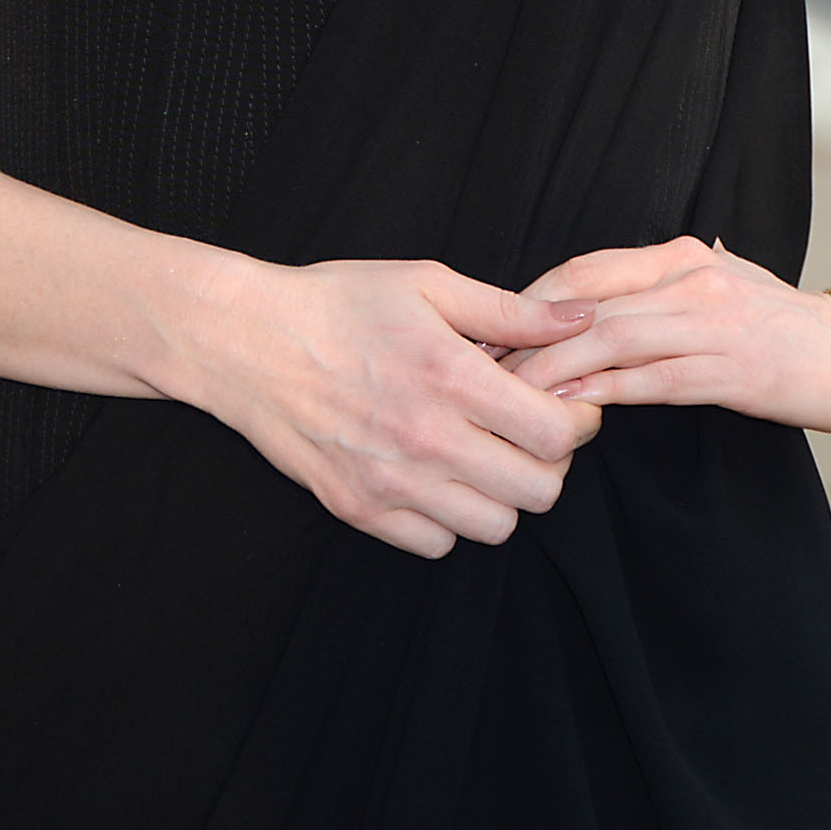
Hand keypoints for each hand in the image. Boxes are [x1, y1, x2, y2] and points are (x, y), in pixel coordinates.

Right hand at [182, 253, 605, 559]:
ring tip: (483, 454)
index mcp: (452, 378)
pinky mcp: (359, 510)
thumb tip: (581, 317)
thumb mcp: (429, 285)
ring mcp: (390, 483)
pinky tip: (438, 476)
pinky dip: (449, 519)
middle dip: (549, 462)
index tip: (566, 405)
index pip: (558, 434)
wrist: (248, 340)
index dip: (578, 421)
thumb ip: (512, 310)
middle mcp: (426, 439)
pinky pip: (436, 544)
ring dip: (501, 494)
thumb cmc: (340, 304)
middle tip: (528, 432)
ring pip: (493, 527)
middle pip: (537, 491)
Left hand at [503, 235, 830, 436]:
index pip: (587, 270)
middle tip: (480, 367)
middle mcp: (691, 280)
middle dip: (526, 335)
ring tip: (509, 394)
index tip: (491, 329)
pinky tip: (569, 412)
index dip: (530, 298)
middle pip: (585, 303)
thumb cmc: (787, 323)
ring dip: (551, 369)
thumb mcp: (728, 281)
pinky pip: (651, 381)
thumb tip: (618, 281)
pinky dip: (604, 394)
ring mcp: (711, 324)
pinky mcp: (729, 371)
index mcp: (683, 256)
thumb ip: (672, 278)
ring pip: (609, 341)